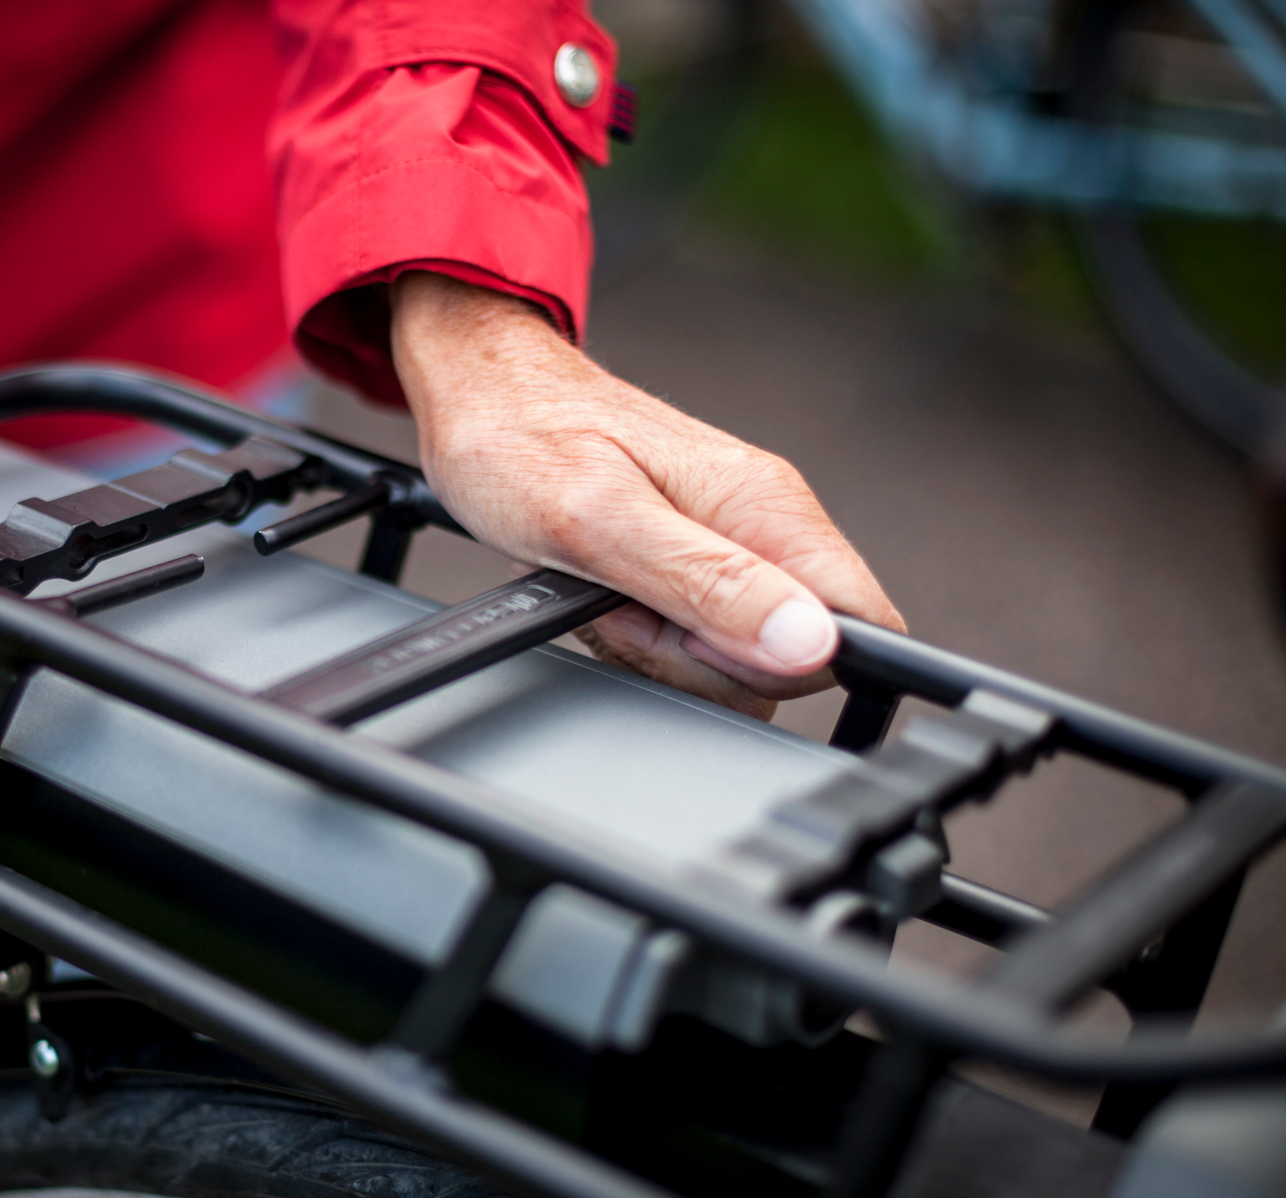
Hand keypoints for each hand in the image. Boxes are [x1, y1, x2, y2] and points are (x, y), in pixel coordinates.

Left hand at [390, 272, 902, 719]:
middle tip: (622, 600)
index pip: (860, 623)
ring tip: (599, 585)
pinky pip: (691, 635)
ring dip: (654, 644)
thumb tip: (808, 642)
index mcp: (766, 506)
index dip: (784, 663)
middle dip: (693, 657)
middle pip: (784, 657)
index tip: (697, 635)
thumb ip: (710, 585)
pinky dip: (635, 632)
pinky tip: (596, 590)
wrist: (478, 392)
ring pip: (731, 655)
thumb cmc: (520, 438)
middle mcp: (762, 523)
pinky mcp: (690, 557)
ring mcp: (727, 541)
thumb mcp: (602, 523)